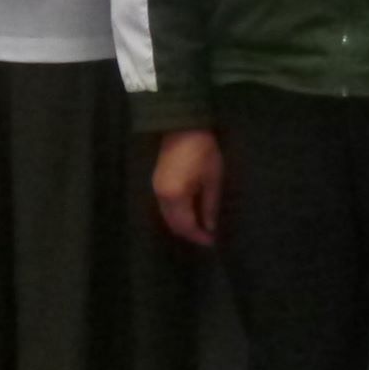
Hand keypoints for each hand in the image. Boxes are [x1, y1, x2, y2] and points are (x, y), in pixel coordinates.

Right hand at [152, 130, 222, 246]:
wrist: (184, 127)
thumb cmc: (203, 151)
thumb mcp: (213, 179)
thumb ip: (210, 206)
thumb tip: (210, 227)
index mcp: (176, 196)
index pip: (186, 226)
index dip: (199, 236)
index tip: (212, 242)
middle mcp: (161, 196)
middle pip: (174, 225)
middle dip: (190, 234)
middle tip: (207, 237)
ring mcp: (156, 189)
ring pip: (167, 218)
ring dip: (182, 226)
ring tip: (200, 227)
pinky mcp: (156, 183)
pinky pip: (165, 208)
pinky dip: (177, 215)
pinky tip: (190, 214)